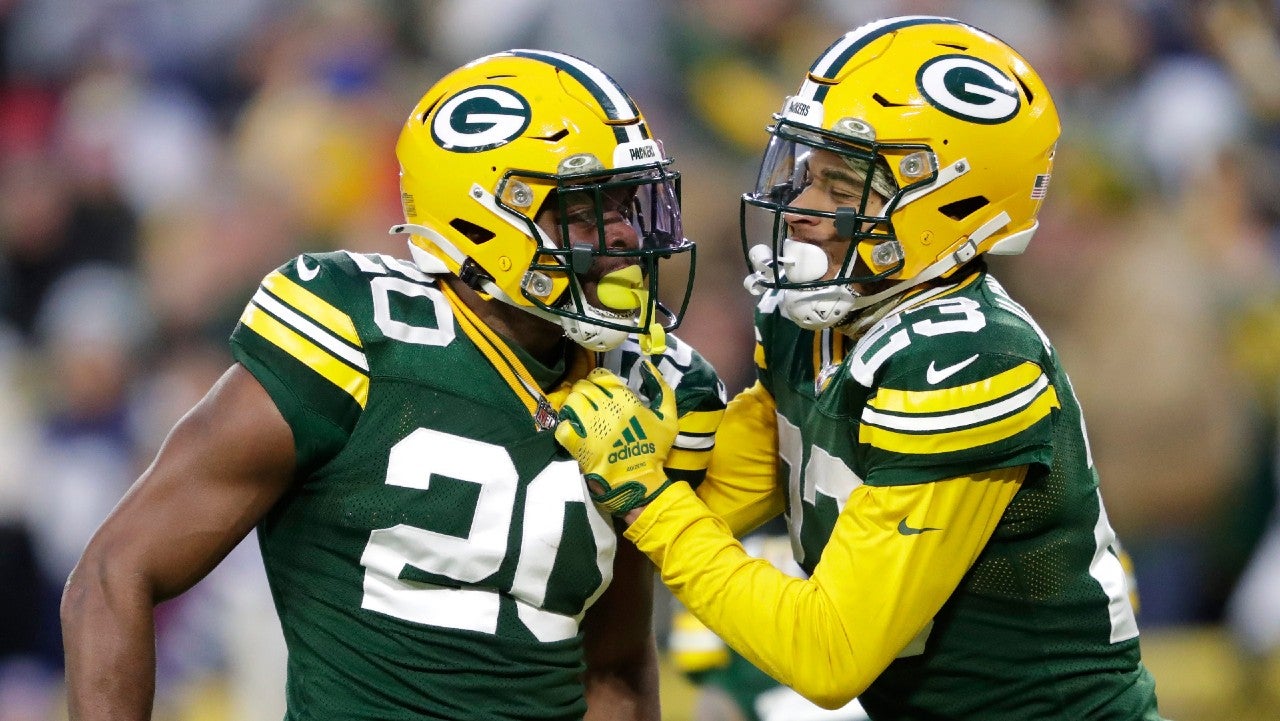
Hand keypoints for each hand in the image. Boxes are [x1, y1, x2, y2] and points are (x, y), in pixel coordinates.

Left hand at [555, 360, 677, 515]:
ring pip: (570, 402)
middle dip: (584, 392)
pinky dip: (565, 426)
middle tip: (589, 404)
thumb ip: (661, 388)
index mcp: (624, 398)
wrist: (639, 482)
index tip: (601, 391)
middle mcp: (604, 407)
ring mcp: (588, 424)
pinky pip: (562, 425)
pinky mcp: (576, 442)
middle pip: (582, 386)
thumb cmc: (654, 450)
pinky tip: (572, 431)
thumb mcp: (668, 418)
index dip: (598, 381)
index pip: (600, 375)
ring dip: (573, 406)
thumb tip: (646, 365)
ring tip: (579, 415)